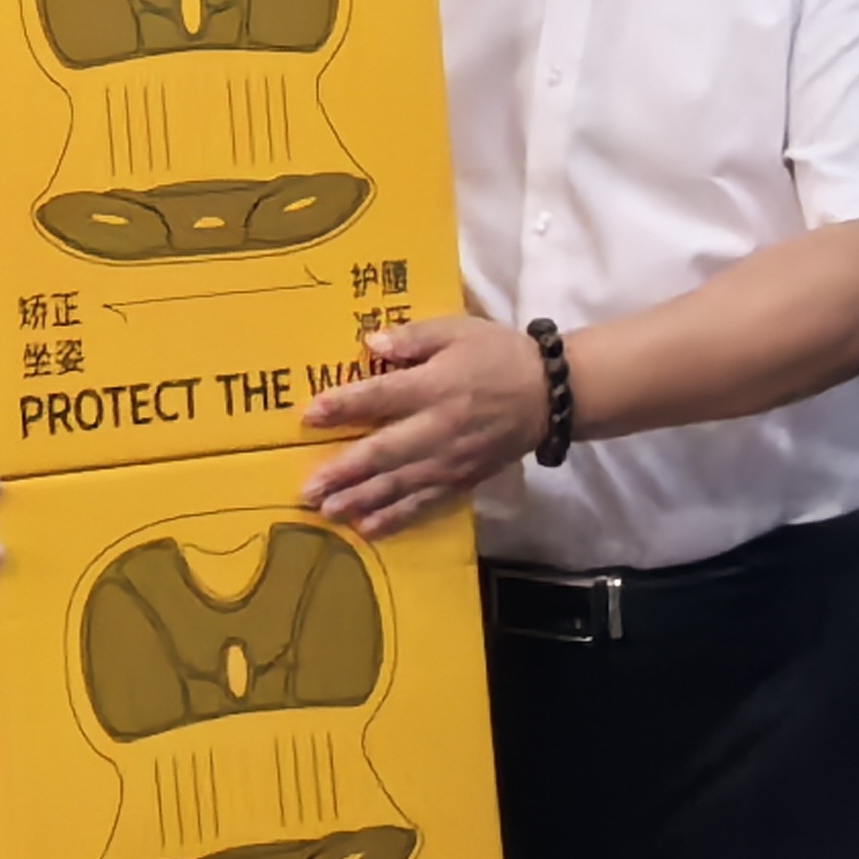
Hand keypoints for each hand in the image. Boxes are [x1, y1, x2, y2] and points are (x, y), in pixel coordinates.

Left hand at [301, 314, 545, 536]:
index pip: (381, 397)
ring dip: (360, 500)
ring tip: (327, 512)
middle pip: (383, 452)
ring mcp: (450, 460)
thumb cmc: (498, 355)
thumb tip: (371, 343)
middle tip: (307, 491)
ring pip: (399, 485)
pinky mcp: (462, 480)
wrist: (550, 395)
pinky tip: (368, 528)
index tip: (310, 415)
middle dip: (343, 472)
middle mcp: (438, 428)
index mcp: (435, 386)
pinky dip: (396, 518)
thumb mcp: (457, 330)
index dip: (344, 406)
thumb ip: (413, 337)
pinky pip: (424, 503)